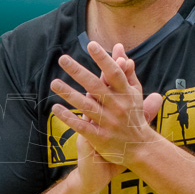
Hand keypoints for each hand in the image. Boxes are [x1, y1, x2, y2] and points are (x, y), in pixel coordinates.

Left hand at [50, 42, 162, 171]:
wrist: (140, 148)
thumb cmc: (134, 115)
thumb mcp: (134, 92)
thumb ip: (126, 70)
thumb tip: (119, 47)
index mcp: (126, 94)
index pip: (114, 73)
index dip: (103, 59)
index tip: (91, 45)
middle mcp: (118, 107)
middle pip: (96, 86)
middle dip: (78, 72)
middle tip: (62, 58)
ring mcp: (109, 123)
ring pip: (86, 106)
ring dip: (69, 93)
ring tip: (54, 83)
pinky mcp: (100, 138)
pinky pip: (82, 126)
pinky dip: (69, 117)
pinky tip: (55, 108)